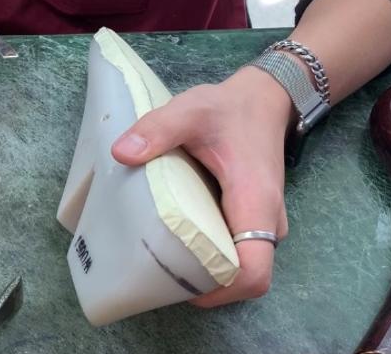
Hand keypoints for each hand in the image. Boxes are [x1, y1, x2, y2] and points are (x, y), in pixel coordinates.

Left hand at [111, 67, 292, 306]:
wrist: (263, 100)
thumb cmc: (230, 108)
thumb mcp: (191, 110)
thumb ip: (158, 128)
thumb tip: (122, 153)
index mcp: (256, 202)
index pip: (254, 272)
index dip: (221, 289)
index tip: (181, 282)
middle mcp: (268, 221)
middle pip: (246, 278)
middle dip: (206, 285)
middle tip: (159, 272)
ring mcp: (265, 223)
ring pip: (243, 268)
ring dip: (209, 273)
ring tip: (163, 260)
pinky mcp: (254, 220)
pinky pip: (238, 253)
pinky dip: (212, 256)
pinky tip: (178, 243)